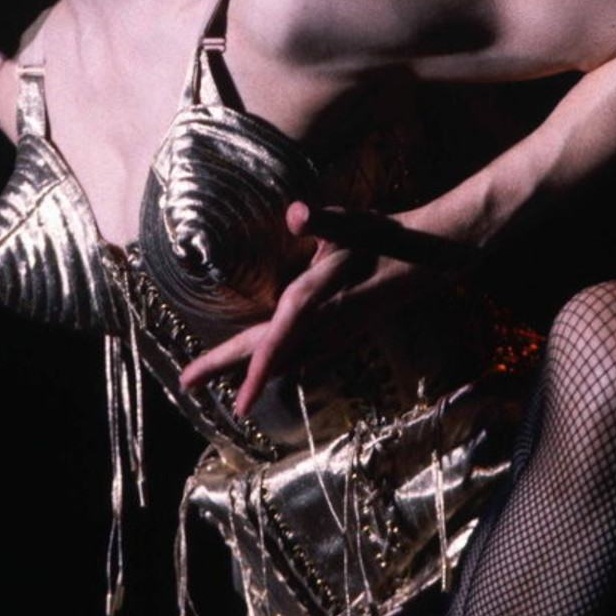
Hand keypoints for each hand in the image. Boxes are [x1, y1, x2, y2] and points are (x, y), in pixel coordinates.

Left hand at [179, 201, 469, 415]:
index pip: (279, 339)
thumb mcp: (355, 223)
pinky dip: (273, 364)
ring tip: (208, 377)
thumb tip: (296, 213)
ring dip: (245, 369)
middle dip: (226, 369)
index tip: (236, 401)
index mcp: (319, 300)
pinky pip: (299, 356)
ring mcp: (335, 334)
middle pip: (268, 353)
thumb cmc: (388, 238)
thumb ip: (323, 221)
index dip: (255, 369)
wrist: (430, 259)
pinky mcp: (342, 332)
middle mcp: (324, 325)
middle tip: (185, 383)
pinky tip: (264, 368)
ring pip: (283, 359)